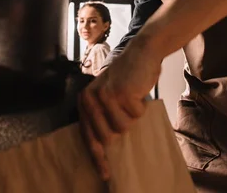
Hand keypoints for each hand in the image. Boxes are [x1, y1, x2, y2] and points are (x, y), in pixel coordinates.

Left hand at [78, 36, 161, 180]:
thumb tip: (106, 147)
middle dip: (122, 127)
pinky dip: (142, 106)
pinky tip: (137, 91)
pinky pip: (136, 115)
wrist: (141, 53)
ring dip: (133, 115)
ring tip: (131, 98)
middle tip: (127, 109)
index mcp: (85, 102)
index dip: (97, 157)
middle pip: (108, 137)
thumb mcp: (108, 96)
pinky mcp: (121, 93)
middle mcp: (91, 99)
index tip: (105, 174)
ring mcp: (105, 96)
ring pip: (124, 127)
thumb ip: (102, 117)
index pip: (88, 137)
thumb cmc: (127, 78)